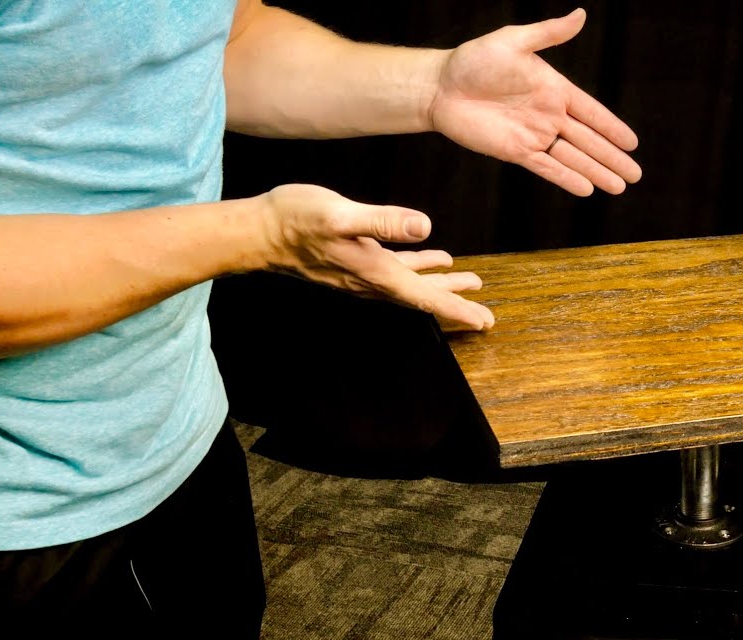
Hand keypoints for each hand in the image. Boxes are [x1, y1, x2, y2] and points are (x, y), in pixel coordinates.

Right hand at [259, 184, 493, 331]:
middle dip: (455, 303)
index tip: (484, 321)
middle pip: (423, 297)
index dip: (458, 309)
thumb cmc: (296, 220)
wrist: (258, 232)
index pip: (425, 297)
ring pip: (411, 284)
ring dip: (439, 284)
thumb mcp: (342, 215)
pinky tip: (428, 257)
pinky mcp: (353, 261)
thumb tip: (424, 227)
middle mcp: (371, 280)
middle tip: (484, 314)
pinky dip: (416, 267)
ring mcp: (362, 273)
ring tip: (467, 279)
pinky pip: (394, 270)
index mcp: (376, 273)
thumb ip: (384, 221)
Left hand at [430, 8, 641, 196]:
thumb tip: (581, 14)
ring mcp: (533, 136)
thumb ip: (549, 33)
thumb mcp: (513, 41)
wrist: (440, 87)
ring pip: (573, 158)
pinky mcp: (515, 152)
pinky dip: (566, 178)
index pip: (592, 112)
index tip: (633, 144)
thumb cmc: (474, 60)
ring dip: (597, 172)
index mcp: (554, 89)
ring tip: (620, 187)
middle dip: (613, 158)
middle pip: (589, 141)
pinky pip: (547, 168)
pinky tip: (587, 189)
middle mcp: (548, 115)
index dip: (613, 128)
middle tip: (636, 175)